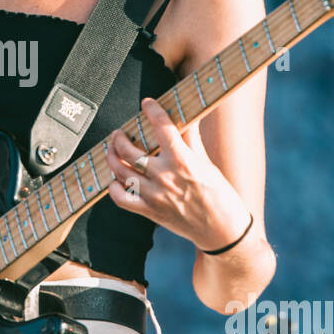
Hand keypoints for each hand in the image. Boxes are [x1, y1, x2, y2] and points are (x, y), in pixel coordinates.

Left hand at [105, 97, 250, 252]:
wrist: (222, 230)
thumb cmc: (219, 194)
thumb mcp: (206, 163)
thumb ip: (191, 140)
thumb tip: (187, 117)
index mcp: (183, 160)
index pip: (162, 127)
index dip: (152, 110)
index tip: (147, 103)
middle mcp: (165, 176)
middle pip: (130, 151)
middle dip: (119, 138)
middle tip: (119, 133)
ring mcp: (155, 195)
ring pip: (121, 171)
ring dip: (112, 157)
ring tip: (112, 149)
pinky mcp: (150, 212)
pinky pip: (121, 199)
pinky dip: (114, 187)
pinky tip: (116, 179)